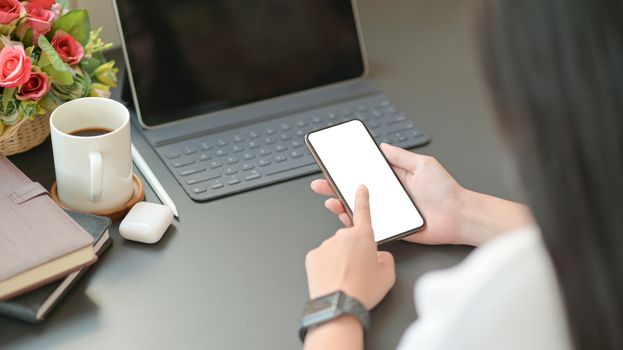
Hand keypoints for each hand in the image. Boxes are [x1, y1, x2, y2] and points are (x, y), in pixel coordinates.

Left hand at [305, 185, 395, 309]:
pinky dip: (328, 267)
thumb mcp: (388, 274)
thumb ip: (385, 258)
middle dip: (354, 250)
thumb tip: (377, 255)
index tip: (360, 188)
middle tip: (360, 271)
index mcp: (363, 236)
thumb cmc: (363, 291)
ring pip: (336, 249)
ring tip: (347, 280)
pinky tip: (334, 280)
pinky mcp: (312, 257)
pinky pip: (323, 258)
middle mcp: (342, 236)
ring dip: (341, 260)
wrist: (339, 307)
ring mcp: (325, 245)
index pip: (363, 210)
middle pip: (350, 238)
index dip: (362, 198)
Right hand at [311, 143, 464, 244]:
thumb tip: (382, 146)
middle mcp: (388, 197)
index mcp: (394, 180)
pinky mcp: (392, 229)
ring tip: (330, 200)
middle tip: (320, 184)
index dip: (348, 171)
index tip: (332, 167)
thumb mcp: (423, 165)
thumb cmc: (445, 191)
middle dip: (336, 188)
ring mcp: (389, 213)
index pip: (365, 174)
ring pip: (359, 210)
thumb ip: (400, 157)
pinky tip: (346, 217)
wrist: (459, 216)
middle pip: (357, 192)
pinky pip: (370, 227)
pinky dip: (356, 223)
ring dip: (341, 205)